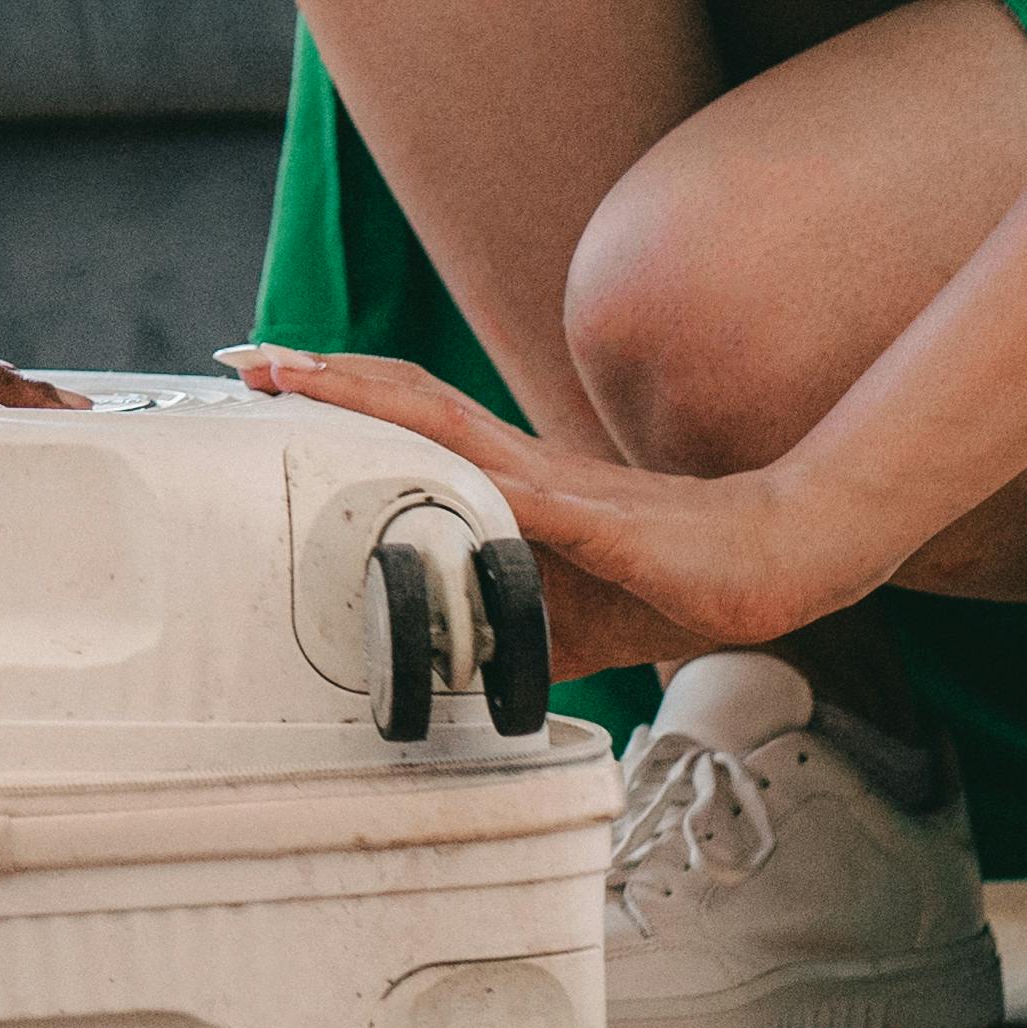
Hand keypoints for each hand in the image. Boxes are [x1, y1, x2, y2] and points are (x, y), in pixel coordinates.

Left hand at [222, 344, 892, 657]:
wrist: (777, 562)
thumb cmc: (680, 580)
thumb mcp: (567, 621)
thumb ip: (513, 630)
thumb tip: (461, 667)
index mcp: (513, 485)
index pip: (411, 425)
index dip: (343, 399)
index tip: (272, 384)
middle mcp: (522, 468)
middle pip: (407, 404)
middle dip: (325, 379)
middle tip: (249, 360)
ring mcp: (556, 485)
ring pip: (440, 424)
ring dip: (363, 397)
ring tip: (293, 374)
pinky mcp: (594, 517)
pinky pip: (516, 488)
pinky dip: (458, 468)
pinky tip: (409, 451)